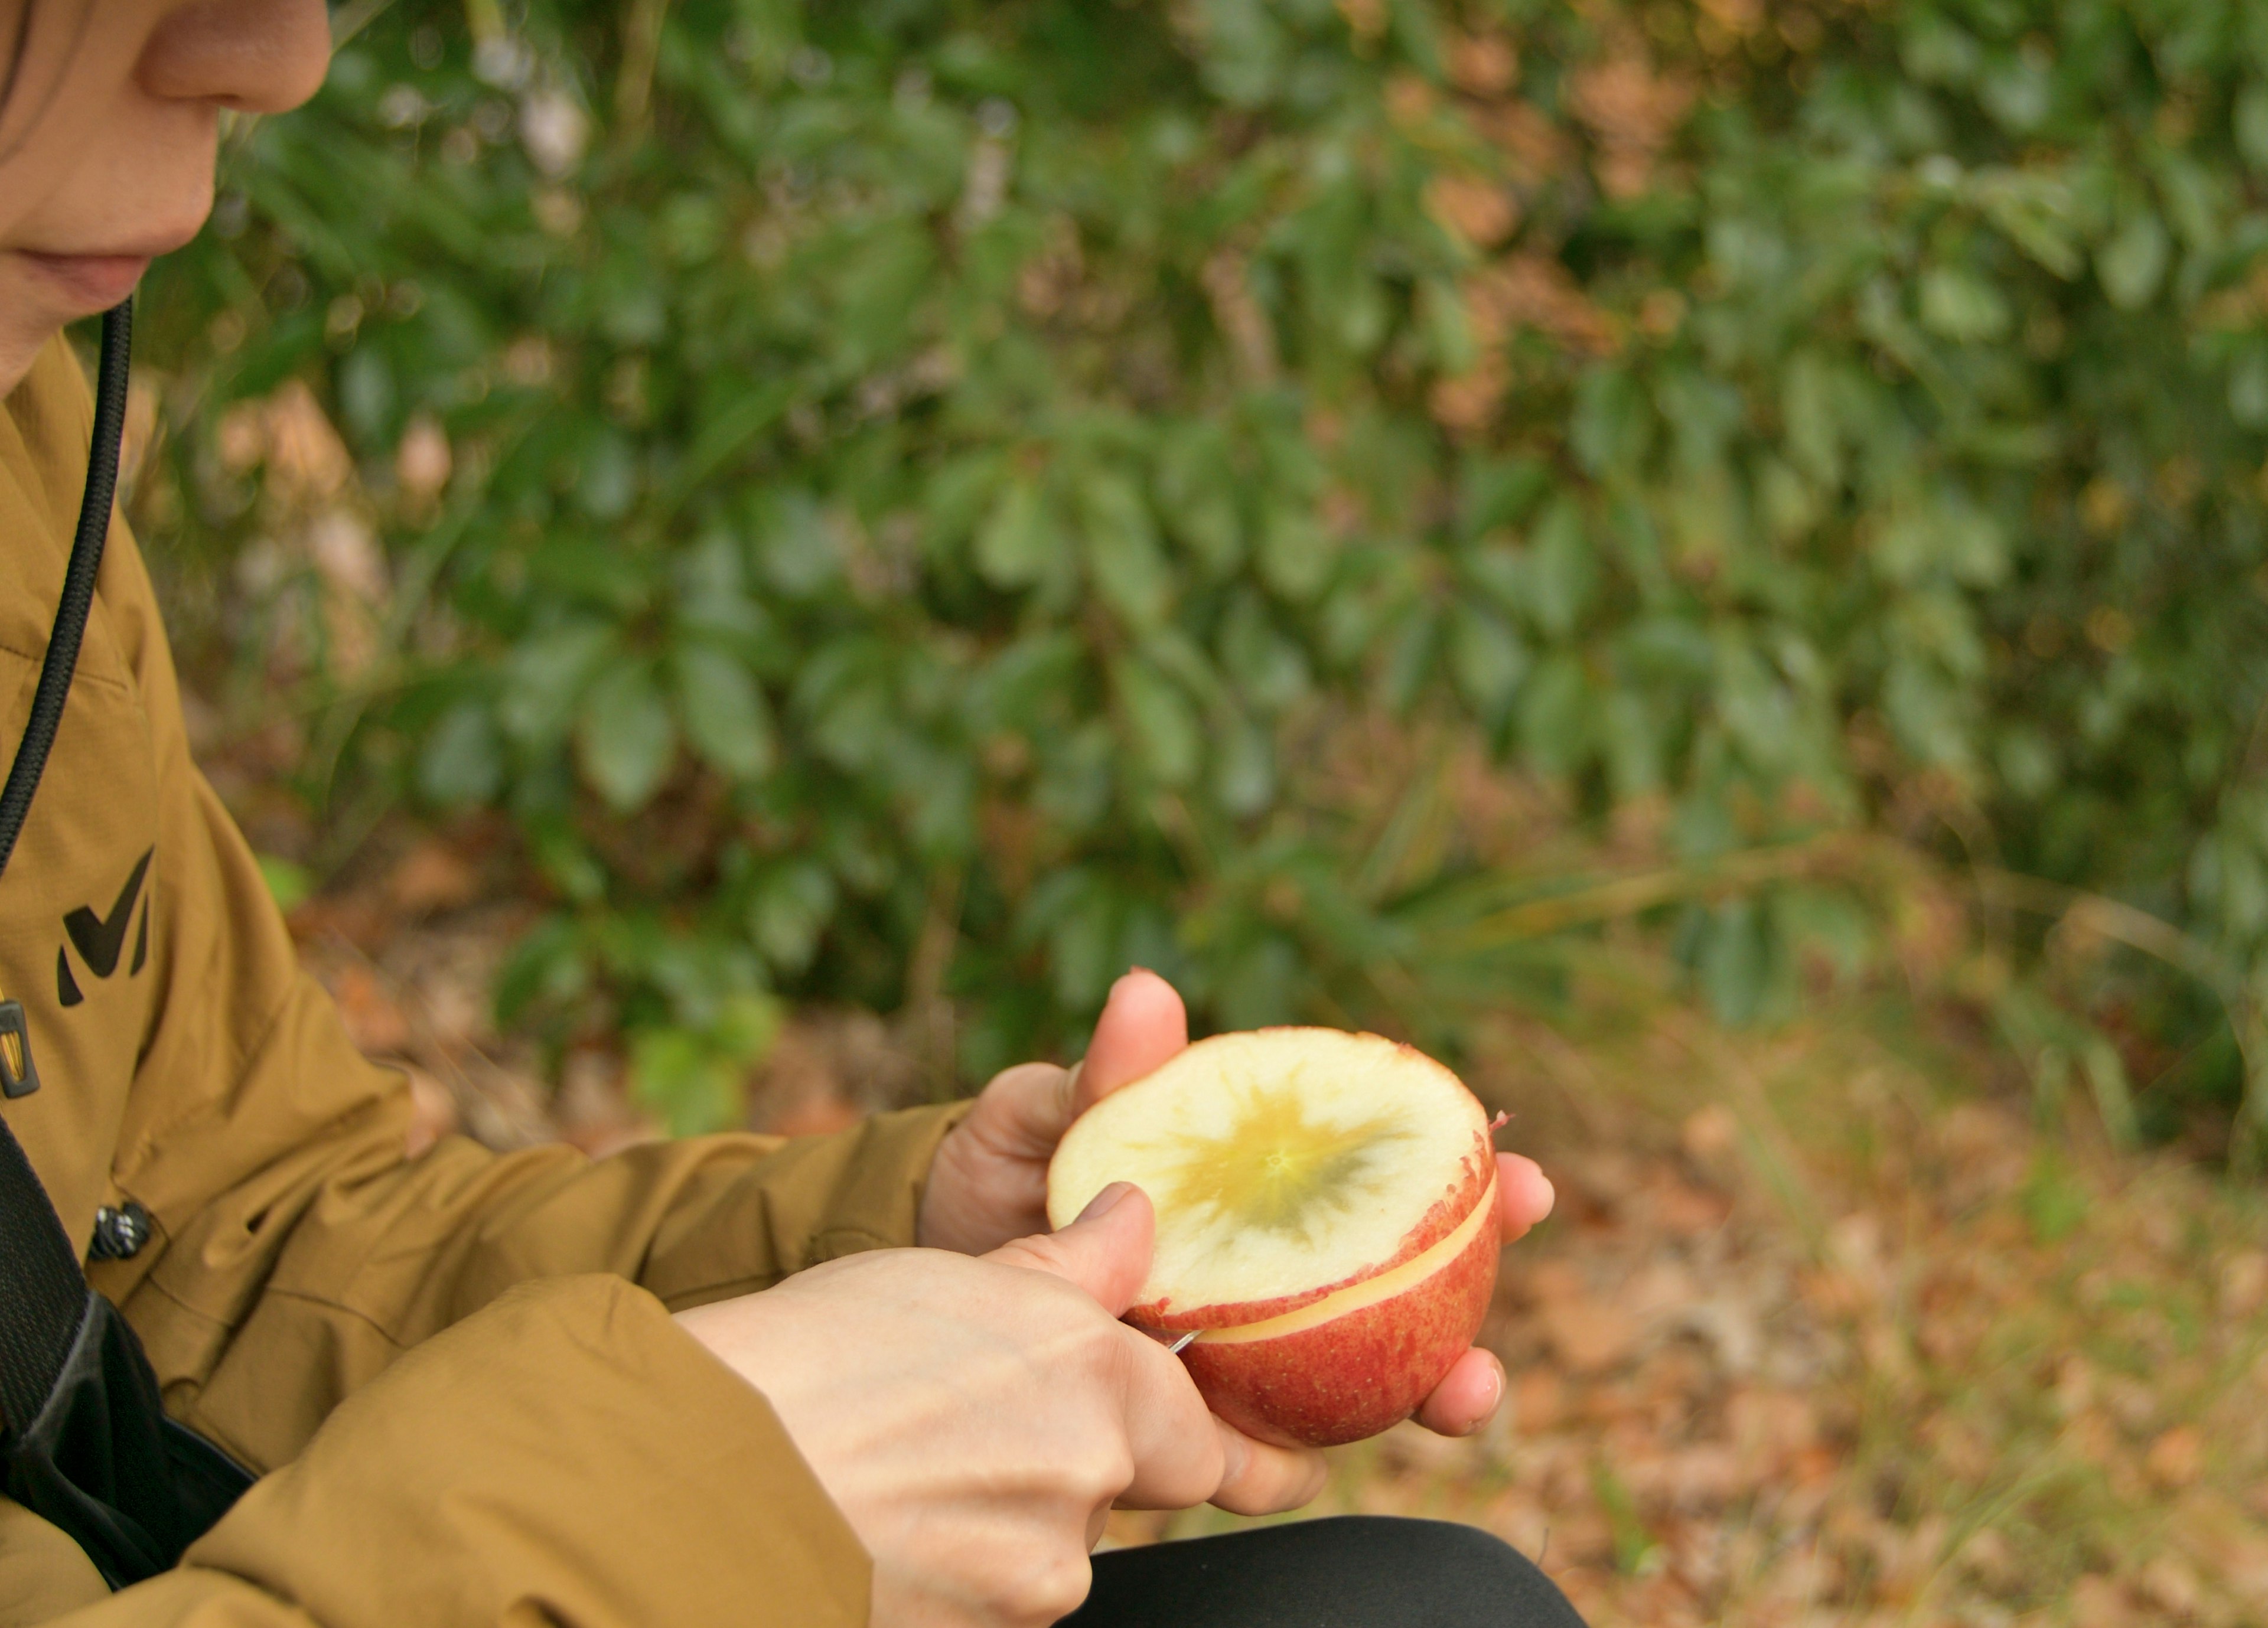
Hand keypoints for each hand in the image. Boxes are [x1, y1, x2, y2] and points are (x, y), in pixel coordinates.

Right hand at [677, 1185, 1323, 1627]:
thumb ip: (1070, 1265)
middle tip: (961, 1423)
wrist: (701, 1478)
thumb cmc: (816, 1361)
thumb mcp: (953, 1274)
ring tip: (895, 1464)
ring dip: (996, 1513)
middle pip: (1113, 1486)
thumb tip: (1131, 1224)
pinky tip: (882, 1522)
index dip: (1180, 1428)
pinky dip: (950, 1567)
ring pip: (1043, 1545)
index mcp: (1100, 1381)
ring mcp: (1032, 1579)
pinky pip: (988, 1597)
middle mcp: (1087, 1485)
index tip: (1201, 1442)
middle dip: (1060, 1459)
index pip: (1200, 1432)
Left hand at [916, 969, 1557, 1437]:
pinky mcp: (1186, 1439)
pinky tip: (1297, 1464)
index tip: (1509, 1167)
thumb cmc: (999, 1178)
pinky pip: (1254, 1465)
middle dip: (1477, 1279)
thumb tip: (1142, 994)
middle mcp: (1270, 1279)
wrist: (920, 1277)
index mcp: (1255, 1192)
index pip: (1376, 1177)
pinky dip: (1282, 1468)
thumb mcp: (1042, 1118)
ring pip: (1361, 1385)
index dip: (1459, 1174)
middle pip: (1401, 1285)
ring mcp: (1240, 1362)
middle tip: (1515, 1264)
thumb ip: (1104, 1078)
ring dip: (1429, 1387)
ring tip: (1462, 1387)